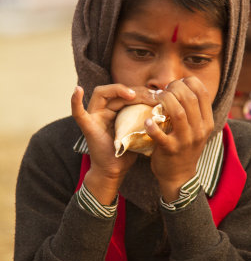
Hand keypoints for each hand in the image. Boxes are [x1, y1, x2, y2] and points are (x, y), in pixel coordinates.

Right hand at [71, 84, 155, 203]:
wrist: (115, 170)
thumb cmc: (127, 152)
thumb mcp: (139, 130)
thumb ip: (145, 117)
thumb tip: (165, 105)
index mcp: (115, 109)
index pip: (126, 92)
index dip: (141, 91)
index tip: (157, 95)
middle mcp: (103, 110)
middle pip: (116, 91)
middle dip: (134, 90)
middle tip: (151, 95)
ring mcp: (94, 116)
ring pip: (101, 93)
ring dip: (118, 90)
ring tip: (132, 95)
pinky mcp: (87, 126)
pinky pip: (78, 112)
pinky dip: (75, 101)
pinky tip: (77, 90)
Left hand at [145, 77, 213, 202]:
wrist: (179, 176)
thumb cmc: (184, 147)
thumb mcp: (196, 129)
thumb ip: (192, 111)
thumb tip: (180, 85)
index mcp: (207, 122)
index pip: (203, 93)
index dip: (188, 82)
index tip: (176, 83)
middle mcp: (199, 130)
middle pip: (189, 99)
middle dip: (174, 88)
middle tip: (163, 90)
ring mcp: (186, 141)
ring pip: (178, 112)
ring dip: (165, 100)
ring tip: (156, 98)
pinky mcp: (170, 150)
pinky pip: (160, 136)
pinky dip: (152, 126)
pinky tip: (147, 121)